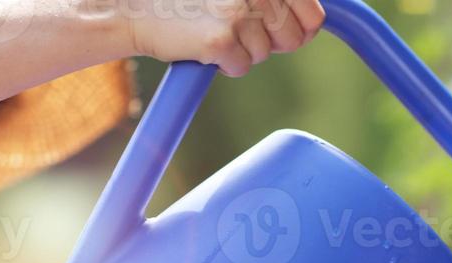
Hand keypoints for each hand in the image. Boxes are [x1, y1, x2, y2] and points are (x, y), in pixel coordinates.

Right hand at [124, 0, 325, 76]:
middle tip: (236, 28)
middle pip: (292, 40)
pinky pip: (241, 66)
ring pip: (264, 54)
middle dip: (268, 42)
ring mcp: (241, 10)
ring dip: (242, 50)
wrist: (137, 4)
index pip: (313, 15)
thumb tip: (309, 29)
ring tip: (212, 28)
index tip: (278, 31)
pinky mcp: (223, 38)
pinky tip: (202, 42)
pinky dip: (224, 63)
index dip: (299, 30)